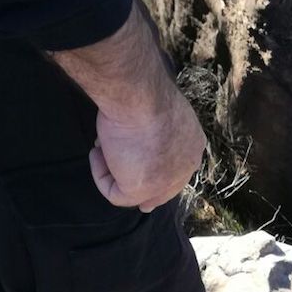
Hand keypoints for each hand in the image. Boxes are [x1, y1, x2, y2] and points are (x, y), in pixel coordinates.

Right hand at [89, 84, 206, 212]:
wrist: (138, 97)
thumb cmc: (143, 97)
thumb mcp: (156, 114)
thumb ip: (153, 132)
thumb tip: (135, 141)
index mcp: (193, 144)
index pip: (179, 168)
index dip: (159, 174)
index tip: (139, 175)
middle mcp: (187, 164)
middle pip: (166, 188)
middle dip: (143, 190)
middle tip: (118, 182)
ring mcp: (167, 180)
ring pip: (137, 190)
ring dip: (114, 169)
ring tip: (102, 145)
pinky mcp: (143, 190)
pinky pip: (116, 194)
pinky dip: (101, 175)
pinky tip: (98, 153)